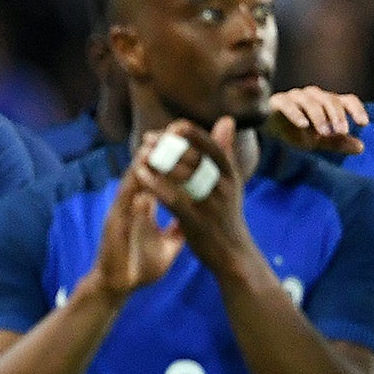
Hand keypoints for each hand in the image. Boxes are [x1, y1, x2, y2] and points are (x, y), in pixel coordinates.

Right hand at [88, 135, 190, 301]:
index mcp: (143, 206)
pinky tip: (140, 187)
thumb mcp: (167, 244)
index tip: (186, 139)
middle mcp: (131, 204)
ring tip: (151, 148)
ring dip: (139, 168)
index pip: (158, 175)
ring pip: (130, 185)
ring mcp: (120, 214)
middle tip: (171, 130)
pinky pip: (123, 210)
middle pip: (143, 171)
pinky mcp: (113, 228)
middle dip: (157, 151)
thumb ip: (179, 228)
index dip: (171, 157)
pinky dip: (131, 198)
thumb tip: (195, 219)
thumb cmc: (140, 267)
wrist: (120, 287)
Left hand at [132, 119, 257, 280]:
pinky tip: (141, 177)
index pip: (213, 147)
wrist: (232, 254)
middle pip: (195, 159)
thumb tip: (227, 120)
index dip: (193, 134)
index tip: (174, 125)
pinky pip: (174, 200)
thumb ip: (225, 152)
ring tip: (140, 153)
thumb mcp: (230, 182)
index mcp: (231, 176)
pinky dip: (157, 186)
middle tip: (148, 138)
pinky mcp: (197, 222)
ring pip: (183, 177)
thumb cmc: (227, 215)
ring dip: (160, 162)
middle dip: (169, 146)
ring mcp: (210, 205)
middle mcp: (223, 187)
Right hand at [266, 87, 366, 154]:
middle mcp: (312, 96)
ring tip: (323, 133)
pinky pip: (288, 104)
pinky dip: (296, 114)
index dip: (356, 110)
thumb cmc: (293, 133)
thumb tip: (361, 147)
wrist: (265, 134)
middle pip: (330, 99)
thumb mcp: (318, 141)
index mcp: (326, 102)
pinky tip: (303, 126)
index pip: (347, 100)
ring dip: (320, 117)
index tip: (363, 124)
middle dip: (337, 116)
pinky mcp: (277, 101)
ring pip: (311, 101)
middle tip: (341, 132)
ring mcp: (294, 96)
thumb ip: (337, 142)